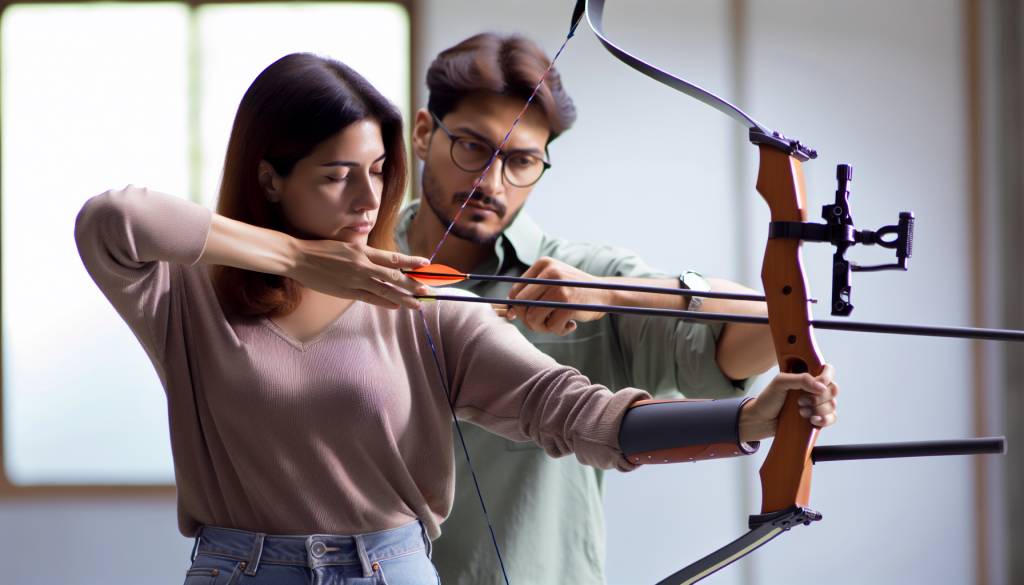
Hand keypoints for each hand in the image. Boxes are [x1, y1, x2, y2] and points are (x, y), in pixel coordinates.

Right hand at [289, 239, 429, 308]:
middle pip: (394, 276)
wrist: (299, 258)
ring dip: (402, 297)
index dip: (411, 261)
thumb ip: (362, 253)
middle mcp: (363, 265)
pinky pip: (370, 298)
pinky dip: (384, 302)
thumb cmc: (321, 250)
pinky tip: (396, 306)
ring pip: (385, 290)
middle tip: (427, 289)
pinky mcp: (347, 292)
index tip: (425, 263)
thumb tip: (377, 259)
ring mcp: (355, 280)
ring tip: (417, 304)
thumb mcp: (345, 245)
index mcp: (363, 251)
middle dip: (412, 283)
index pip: (393, 257)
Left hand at [506, 257, 607, 334]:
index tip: (527, 316)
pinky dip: (560, 330)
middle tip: (542, 324)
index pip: (515, 291)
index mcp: (543, 264)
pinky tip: (571, 324)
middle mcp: (550, 273)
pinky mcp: (569, 304)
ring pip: (532, 318)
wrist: (605, 293)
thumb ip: (532, 292)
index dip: (517, 308)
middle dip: (528, 320)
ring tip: (555, 325)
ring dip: (543, 328)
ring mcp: (560, 288)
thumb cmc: (574, 291)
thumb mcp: (553, 282)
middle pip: (521, 305)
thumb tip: (509, 312)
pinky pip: (551, 326)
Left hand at [738, 364, 838, 441]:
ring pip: (832, 405)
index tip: (819, 384)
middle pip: (832, 389)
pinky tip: (813, 420)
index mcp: (807, 377)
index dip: (827, 376)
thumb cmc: (769, 399)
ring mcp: (817, 404)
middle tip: (800, 401)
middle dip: (818, 397)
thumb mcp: (780, 383)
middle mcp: (814, 389)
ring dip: (817, 409)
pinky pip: (832, 418)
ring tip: (800, 412)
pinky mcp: (817, 418)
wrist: (761, 420)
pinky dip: (825, 420)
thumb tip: (821, 386)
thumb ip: (800, 379)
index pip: (827, 370)